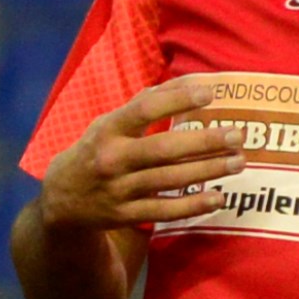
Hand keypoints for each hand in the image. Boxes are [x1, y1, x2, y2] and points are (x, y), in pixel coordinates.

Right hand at [34, 78, 243, 238]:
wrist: (61, 200)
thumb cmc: (95, 151)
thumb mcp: (109, 123)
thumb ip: (145, 104)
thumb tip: (187, 83)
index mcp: (108, 129)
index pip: (145, 109)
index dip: (178, 100)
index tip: (209, 93)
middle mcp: (112, 159)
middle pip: (164, 149)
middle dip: (204, 141)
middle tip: (236, 136)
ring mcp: (118, 190)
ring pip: (169, 180)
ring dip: (207, 171)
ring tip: (237, 162)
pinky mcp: (125, 215)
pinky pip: (164, 211)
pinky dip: (192, 206)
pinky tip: (218, 198)